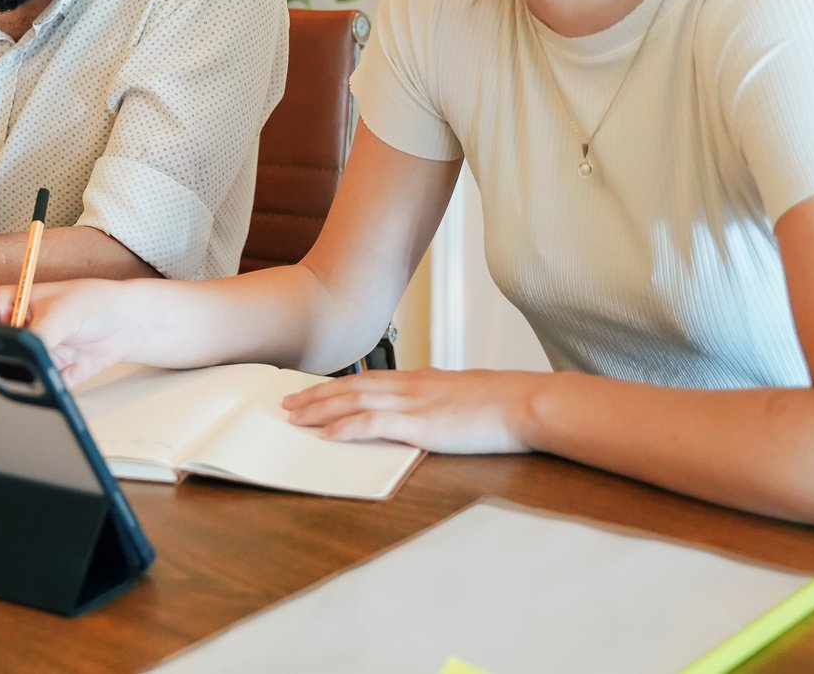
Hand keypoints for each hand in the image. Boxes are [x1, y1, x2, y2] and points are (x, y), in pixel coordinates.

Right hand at [0, 279, 140, 387]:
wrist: (125, 325)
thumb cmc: (93, 303)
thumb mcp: (63, 313)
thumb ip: (38, 335)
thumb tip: (22, 357)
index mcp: (7, 304)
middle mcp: (12, 330)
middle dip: (0, 365)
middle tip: (18, 366)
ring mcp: (26, 354)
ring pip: (12, 376)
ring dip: (30, 378)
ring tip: (56, 364)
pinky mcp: (43, 374)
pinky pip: (38, 389)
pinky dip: (53, 385)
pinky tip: (74, 367)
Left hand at [282, 368, 542, 453]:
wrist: (524, 403)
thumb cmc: (503, 403)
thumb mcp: (464, 395)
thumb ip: (441, 400)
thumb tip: (432, 410)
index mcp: (420, 379)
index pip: (369, 379)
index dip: (338, 385)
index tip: (315, 390)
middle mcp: (410, 385)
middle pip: (351, 387)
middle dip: (317, 395)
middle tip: (289, 402)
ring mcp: (413, 403)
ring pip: (353, 400)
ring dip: (320, 408)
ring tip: (295, 416)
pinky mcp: (420, 423)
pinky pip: (373, 423)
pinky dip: (346, 427)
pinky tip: (327, 435)